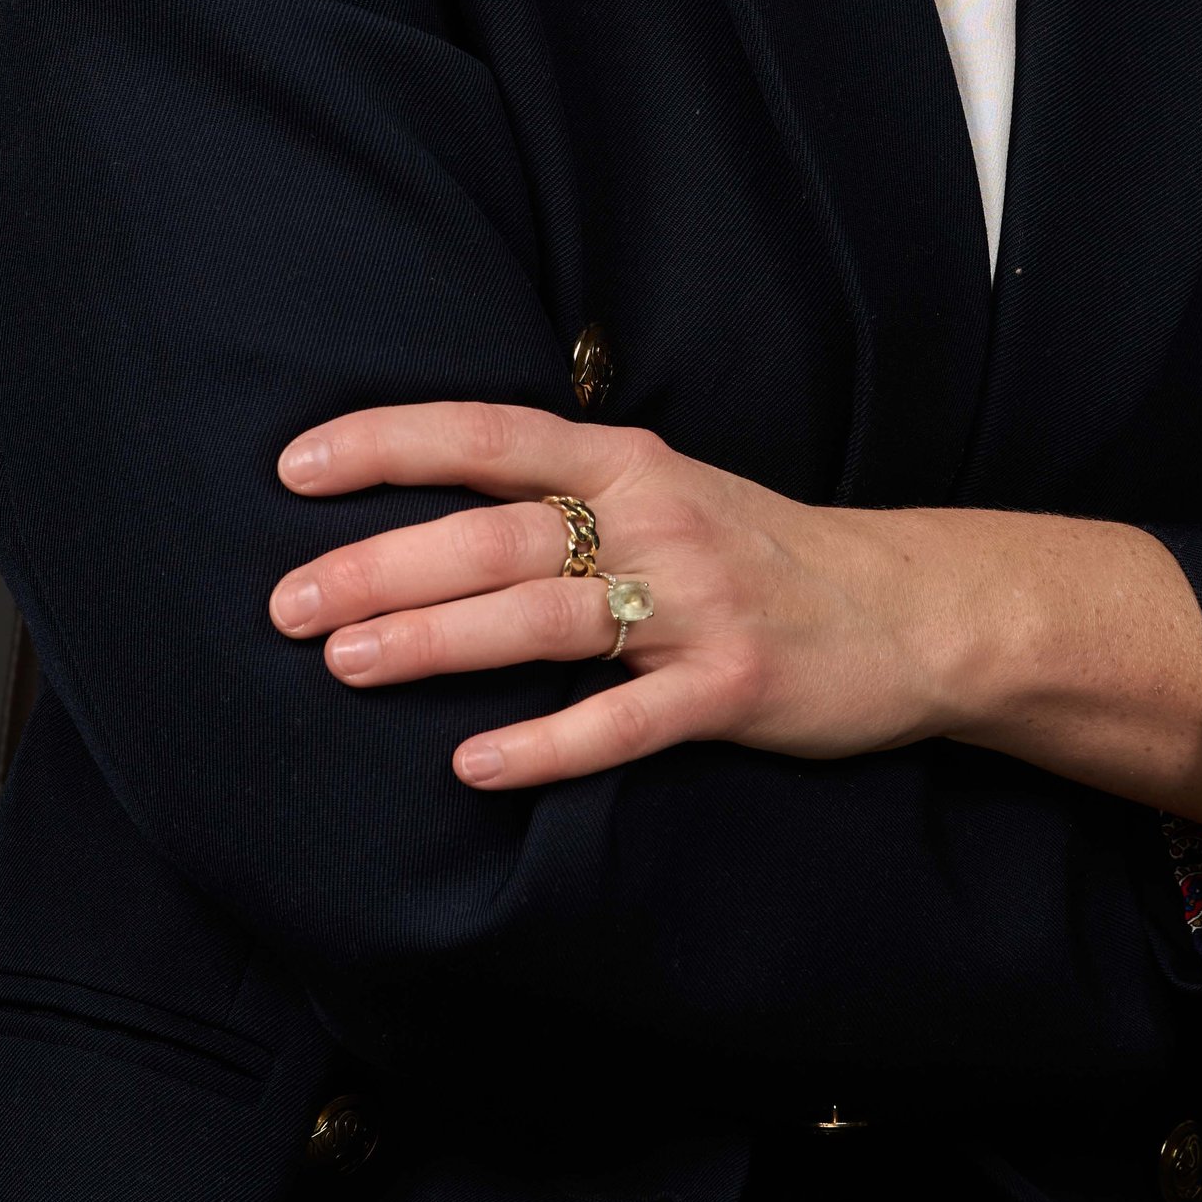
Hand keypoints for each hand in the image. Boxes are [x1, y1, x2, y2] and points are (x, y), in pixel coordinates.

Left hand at [267, 402, 1201, 821]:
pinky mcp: (732, 690)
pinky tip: (473, 766)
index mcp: (631, 463)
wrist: (917, 610)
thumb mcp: (669, 493)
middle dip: (382, 562)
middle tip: (285, 601)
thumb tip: (430, 507)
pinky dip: (547, 743)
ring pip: (545, 618)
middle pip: (497, 534)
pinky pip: (624, 721)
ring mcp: (697, 606)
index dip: (388, 443)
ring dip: (438, 640)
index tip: (293, 465)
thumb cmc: (765, 555)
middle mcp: (657, 520)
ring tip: (346, 662)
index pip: (488, 435)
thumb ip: (567, 493)